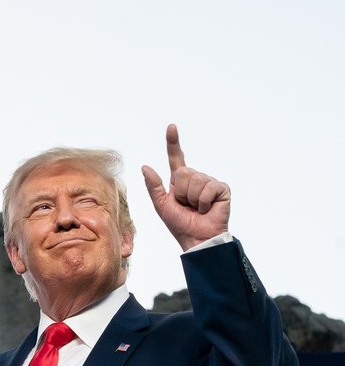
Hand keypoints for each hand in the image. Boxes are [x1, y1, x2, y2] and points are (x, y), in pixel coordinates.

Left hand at [141, 124, 230, 251]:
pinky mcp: (221, 189)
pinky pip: (208, 188)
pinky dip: (203, 202)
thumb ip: (153, 186)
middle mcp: (196, 179)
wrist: (197, 239)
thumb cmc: (180, 224)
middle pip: (183, 172)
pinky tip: (207, 209)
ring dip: (192, 199)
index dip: (173, 142)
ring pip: (195, 181)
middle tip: (186, 206)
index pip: (176, 158)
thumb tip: (145, 166)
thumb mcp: (161, 205)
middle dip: (181, 192)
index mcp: (180, 181)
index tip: (171, 127)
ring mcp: (209, 183)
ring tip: (197, 208)